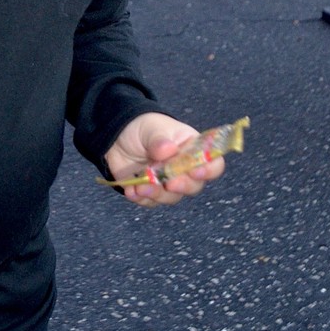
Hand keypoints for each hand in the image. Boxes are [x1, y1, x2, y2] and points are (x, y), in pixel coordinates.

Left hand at [105, 113, 224, 207]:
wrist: (117, 137)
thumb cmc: (142, 128)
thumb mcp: (151, 128)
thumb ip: (160, 139)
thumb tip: (169, 149)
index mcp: (192, 149)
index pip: (212, 163)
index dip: (208, 170)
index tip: (195, 171)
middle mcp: (184, 169)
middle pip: (194, 186)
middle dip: (182, 186)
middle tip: (169, 182)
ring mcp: (168, 182)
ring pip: (172, 197)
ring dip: (157, 194)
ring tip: (140, 186)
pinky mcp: (152, 192)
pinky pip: (151, 202)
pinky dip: (142, 198)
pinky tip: (131, 190)